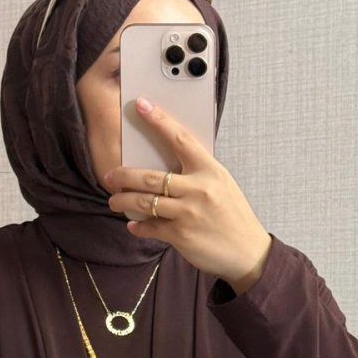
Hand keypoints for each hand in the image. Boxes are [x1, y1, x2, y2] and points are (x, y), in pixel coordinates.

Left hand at [103, 95, 273, 292]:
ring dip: (123, 201)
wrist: (248, 252)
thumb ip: (198, 173)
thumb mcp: (222, 185)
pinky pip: (150, 227)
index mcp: (210, 170)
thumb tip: (166, 162)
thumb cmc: (233, 216)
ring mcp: (189, 213)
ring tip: (114, 201)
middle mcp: (199, 189)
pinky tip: (134, 226)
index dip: (159, 121)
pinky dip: (138, 227)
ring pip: (144, 202)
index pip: (181, 139)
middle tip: (109, 176)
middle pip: (150, 177)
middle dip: (123, 176)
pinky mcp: (181, 235)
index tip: (141, 105)